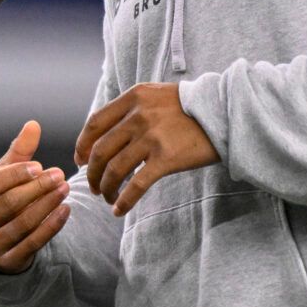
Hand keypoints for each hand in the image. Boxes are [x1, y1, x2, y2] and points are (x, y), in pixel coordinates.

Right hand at [0, 121, 69, 273]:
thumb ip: (16, 154)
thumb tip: (34, 124)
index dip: (14, 174)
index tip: (40, 166)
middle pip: (6, 204)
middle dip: (36, 188)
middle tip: (59, 175)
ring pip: (22, 224)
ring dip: (47, 204)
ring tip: (65, 188)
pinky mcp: (6, 264)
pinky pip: (33, 242)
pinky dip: (52, 225)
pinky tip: (66, 209)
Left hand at [74, 83, 218, 216]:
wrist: (226, 113)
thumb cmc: (192, 108)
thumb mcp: (158, 97)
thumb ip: (133, 109)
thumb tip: (107, 136)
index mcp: (134, 98)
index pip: (95, 123)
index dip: (82, 145)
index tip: (80, 159)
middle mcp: (139, 116)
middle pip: (100, 150)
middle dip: (92, 173)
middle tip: (94, 186)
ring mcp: (152, 137)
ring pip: (114, 169)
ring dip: (106, 188)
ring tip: (107, 198)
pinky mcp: (166, 158)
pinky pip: (136, 185)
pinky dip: (124, 200)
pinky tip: (119, 209)